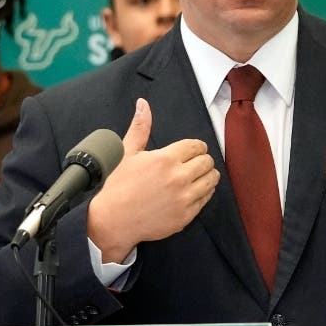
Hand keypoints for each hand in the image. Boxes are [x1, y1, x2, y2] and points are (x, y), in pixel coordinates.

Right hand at [88, 98, 219, 261]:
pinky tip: (192, 192)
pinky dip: (203, 193)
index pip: (196, 146)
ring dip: (207, 176)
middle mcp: (178, 177)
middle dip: (202, 160)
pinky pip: (206, 199)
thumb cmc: (118, 186)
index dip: (196, 147)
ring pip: (211, 180)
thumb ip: (140, 127)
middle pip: (207, 162)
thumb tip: (143, 104)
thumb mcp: (127, 153)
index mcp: (165, 159)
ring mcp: (184, 198)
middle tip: (194, 163)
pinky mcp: (186, 215)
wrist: (113, 221)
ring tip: (197, 176)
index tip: (192, 151)